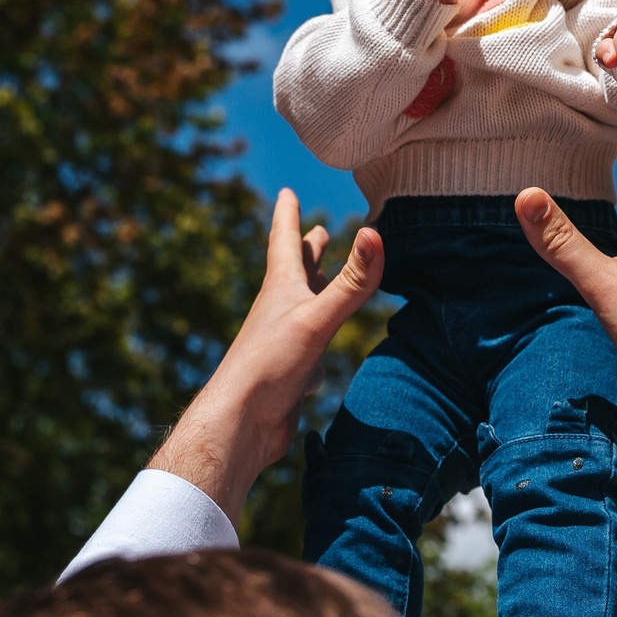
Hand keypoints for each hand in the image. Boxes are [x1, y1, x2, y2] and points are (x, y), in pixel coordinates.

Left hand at [150, 189, 383, 517]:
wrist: (241, 424)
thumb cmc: (270, 365)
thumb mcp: (316, 318)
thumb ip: (350, 282)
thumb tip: (375, 232)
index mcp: (281, 288)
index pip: (285, 241)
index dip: (288, 215)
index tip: (287, 192)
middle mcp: (279, 310)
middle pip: (294, 271)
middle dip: (306, 249)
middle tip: (315, 230)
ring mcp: (283, 341)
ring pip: (302, 308)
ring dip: (314, 290)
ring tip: (323, 279)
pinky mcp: (289, 371)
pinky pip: (309, 347)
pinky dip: (320, 339)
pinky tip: (322, 353)